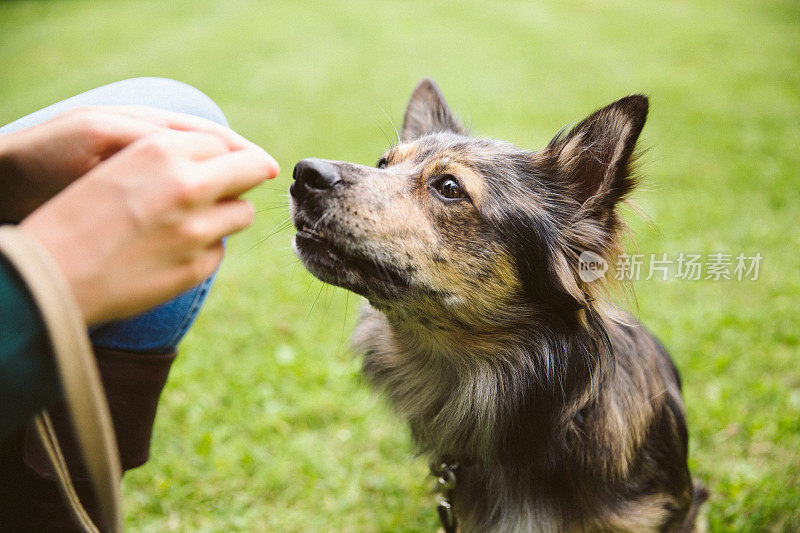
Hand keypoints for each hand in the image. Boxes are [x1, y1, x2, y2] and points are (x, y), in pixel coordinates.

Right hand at [16, 118, 278, 324]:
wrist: (52, 274)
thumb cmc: (81, 215)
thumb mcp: (120, 165)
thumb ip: (172, 156)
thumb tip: (226, 154)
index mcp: (162, 151)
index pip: (223, 142)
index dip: (227, 154)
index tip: (232, 161)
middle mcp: (186, 186)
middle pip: (250, 169)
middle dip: (248, 173)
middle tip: (249, 178)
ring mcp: (196, 230)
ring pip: (242, 212)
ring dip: (227, 213)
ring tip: (192, 221)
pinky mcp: (197, 266)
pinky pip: (219, 249)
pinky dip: (205, 248)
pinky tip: (171, 252)